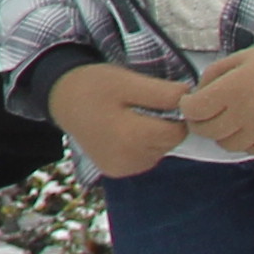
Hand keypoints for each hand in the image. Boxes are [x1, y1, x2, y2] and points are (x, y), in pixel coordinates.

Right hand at [51, 61, 191, 178]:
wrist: (61, 100)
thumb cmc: (95, 85)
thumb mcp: (128, 81)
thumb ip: (162, 92)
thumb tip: (191, 98)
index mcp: (131, 137)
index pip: (178, 131)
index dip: (175, 113)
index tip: (157, 98)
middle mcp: (128, 159)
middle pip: (169, 142)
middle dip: (163, 123)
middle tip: (139, 105)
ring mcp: (122, 168)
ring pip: (159, 151)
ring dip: (153, 135)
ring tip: (128, 117)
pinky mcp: (117, 171)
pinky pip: (145, 158)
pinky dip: (141, 145)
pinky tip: (123, 131)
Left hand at [179, 33, 253, 157]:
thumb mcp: (240, 57)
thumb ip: (214, 75)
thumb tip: (198, 93)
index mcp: (233, 89)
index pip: (195, 110)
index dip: (187, 106)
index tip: (190, 101)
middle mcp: (245, 114)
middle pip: (206, 131)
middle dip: (199, 122)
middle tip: (204, 112)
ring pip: (226, 144)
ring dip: (220, 133)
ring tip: (227, 119)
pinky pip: (249, 150)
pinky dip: (242, 141)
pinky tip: (246, 127)